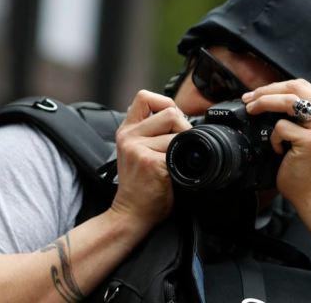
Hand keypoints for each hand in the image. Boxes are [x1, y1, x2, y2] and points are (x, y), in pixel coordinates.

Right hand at [111, 90, 191, 229]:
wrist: (131, 213)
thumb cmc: (140, 185)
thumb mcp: (136, 151)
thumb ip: (149, 132)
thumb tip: (178, 116)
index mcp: (126, 130)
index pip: (144, 96)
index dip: (165, 103)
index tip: (172, 120)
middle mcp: (129, 136)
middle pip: (170, 111)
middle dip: (183, 126)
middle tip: (180, 146)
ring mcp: (138, 148)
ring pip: (177, 133)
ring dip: (183, 148)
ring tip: (173, 164)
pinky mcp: (150, 161)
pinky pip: (179, 151)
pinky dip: (183, 163)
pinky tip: (173, 174)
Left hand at [242, 79, 310, 206]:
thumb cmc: (306, 162)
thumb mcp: (307, 129)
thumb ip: (296, 110)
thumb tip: (265, 93)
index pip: (300, 85)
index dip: (273, 87)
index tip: (254, 94)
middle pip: (294, 87)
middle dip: (265, 92)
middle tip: (248, 100)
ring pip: (288, 102)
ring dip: (264, 104)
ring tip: (252, 111)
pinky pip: (282, 127)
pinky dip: (274, 137)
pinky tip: (278, 149)